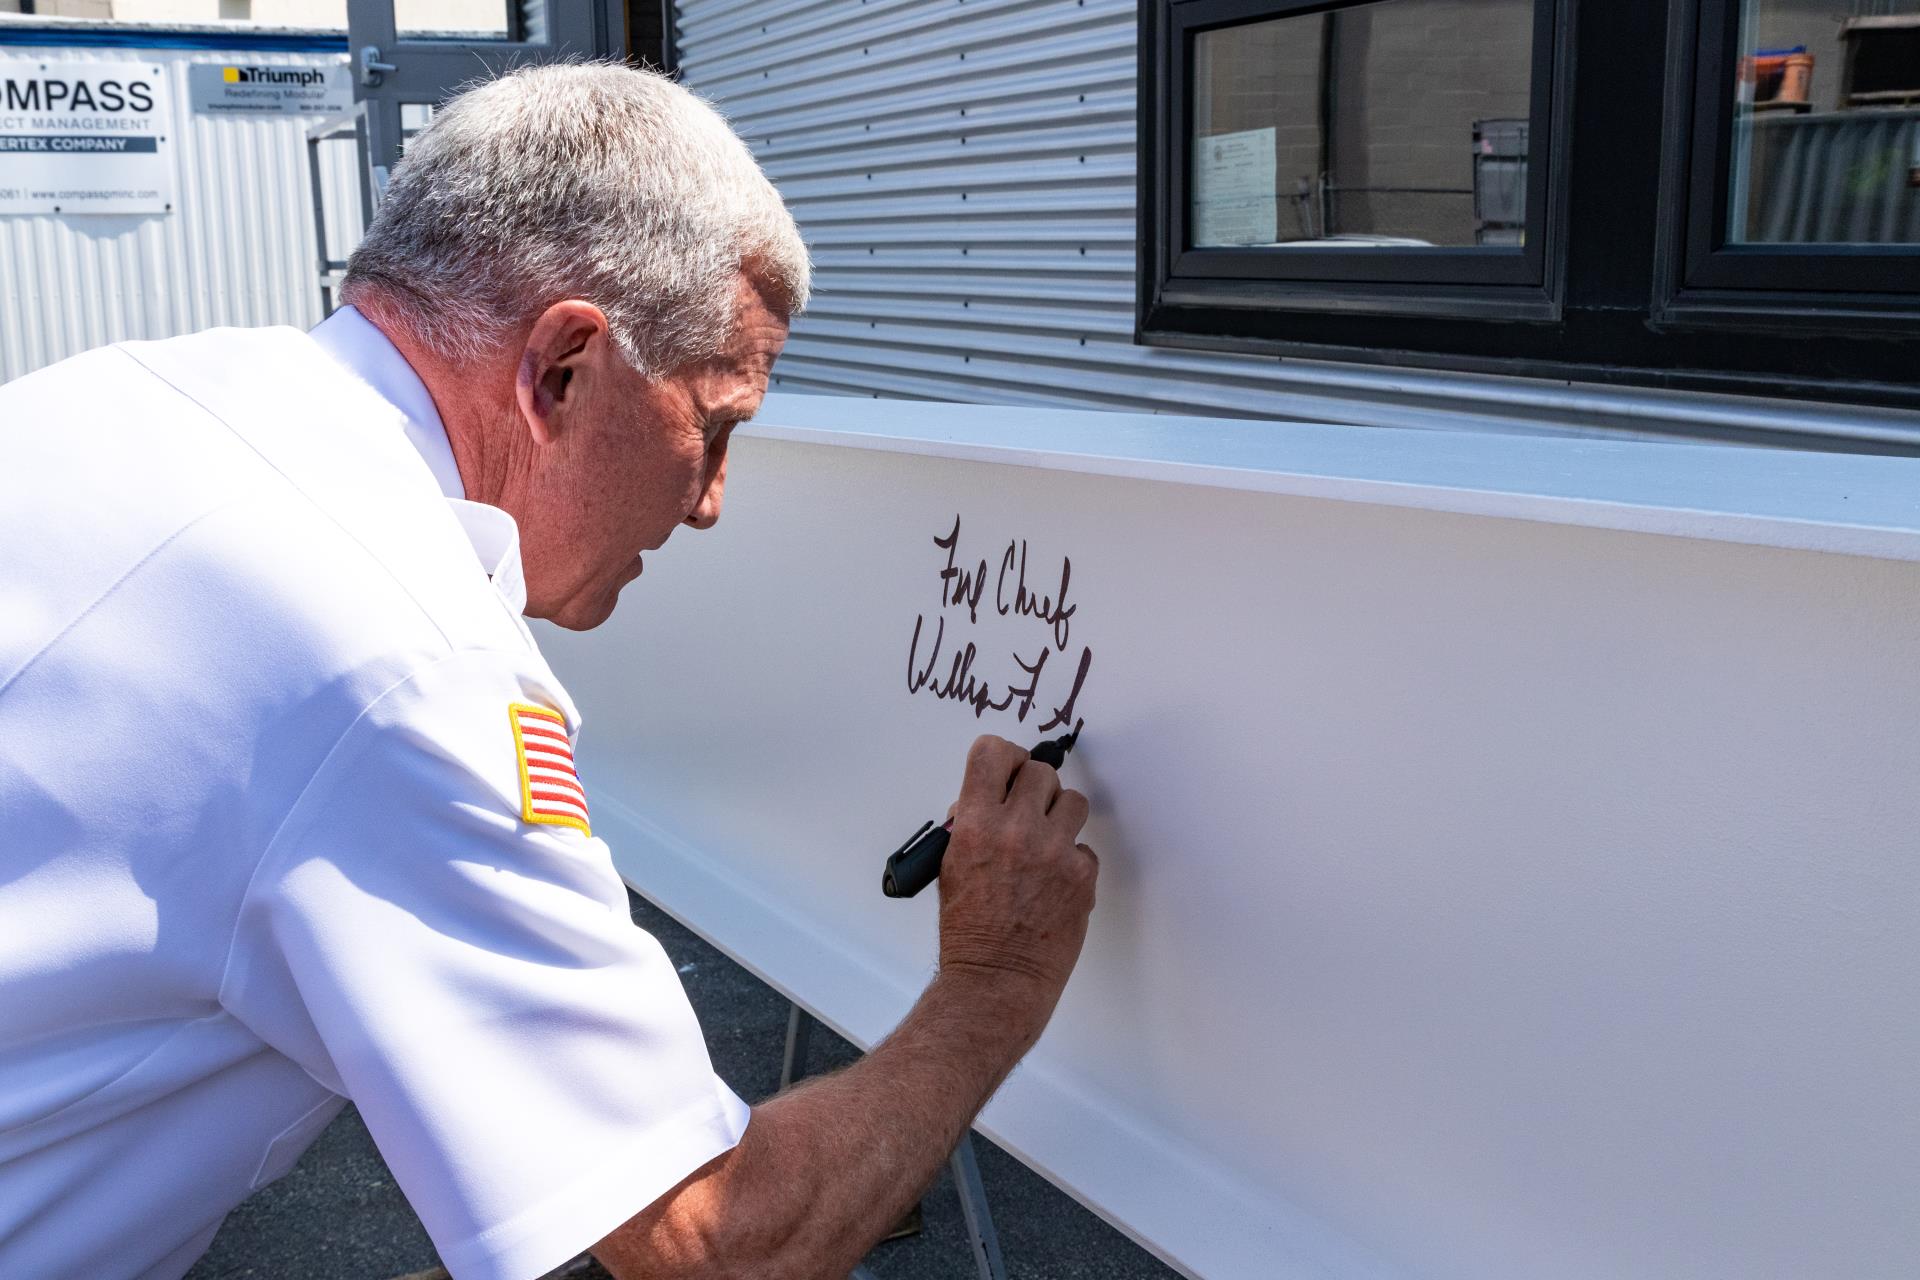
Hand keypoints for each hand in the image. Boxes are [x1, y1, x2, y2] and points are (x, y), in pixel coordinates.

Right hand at [936, 735, 1098, 1022]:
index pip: (993, 754)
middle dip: (1032, 789)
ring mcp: (1054, 852)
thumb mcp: (951, 867)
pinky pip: (1085, 847)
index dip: (1002, 757)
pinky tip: (1054, 881)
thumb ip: (970, 825)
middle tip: (1025, 811)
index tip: (1006, 768)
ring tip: (1045, 842)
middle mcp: (1016, 830)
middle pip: (1040, 772)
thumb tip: (989, 800)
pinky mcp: (1082, 876)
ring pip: (1073, 801)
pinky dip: (1072, 859)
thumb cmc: (969, 930)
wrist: (996, 978)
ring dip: (1059, 816)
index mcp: (975, 825)